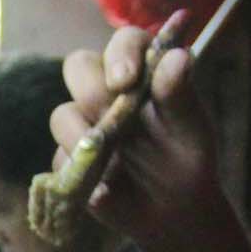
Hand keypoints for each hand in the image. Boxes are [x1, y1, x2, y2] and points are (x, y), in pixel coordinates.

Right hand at [51, 24, 222, 247]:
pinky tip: (106, 191)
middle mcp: (106, 90)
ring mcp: (83, 123)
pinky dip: (80, 174)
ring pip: (62, 115)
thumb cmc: (185, 157)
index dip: (121, 54)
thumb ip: (180, 93)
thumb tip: (177, 57)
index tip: (125, 80)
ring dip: (82, 138)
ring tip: (111, 164)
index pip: (125, 42)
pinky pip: (60, 159)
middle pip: (78, 67)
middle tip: (111, 119)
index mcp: (140, 71)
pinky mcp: (68, 157)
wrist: (173, 209)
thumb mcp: (190, 128)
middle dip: (92, 91)